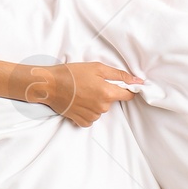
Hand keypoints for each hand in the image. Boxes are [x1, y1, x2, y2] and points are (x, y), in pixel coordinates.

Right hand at [12, 61, 140, 126]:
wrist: (49, 85)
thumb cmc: (71, 73)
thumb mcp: (97, 68)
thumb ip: (119, 74)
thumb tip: (138, 81)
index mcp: (107, 93)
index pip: (128, 95)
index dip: (126, 89)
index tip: (121, 85)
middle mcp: (101, 107)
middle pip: (112, 101)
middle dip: (106, 93)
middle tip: (91, 84)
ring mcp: (92, 116)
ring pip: (101, 109)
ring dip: (95, 102)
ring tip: (82, 92)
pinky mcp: (82, 121)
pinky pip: (91, 118)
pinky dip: (87, 111)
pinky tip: (78, 102)